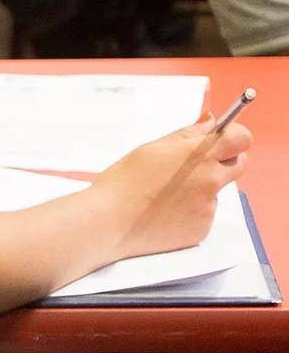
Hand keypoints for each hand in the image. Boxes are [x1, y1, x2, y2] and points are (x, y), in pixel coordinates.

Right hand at [91, 116, 249, 260]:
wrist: (111, 221)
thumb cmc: (124, 180)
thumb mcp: (152, 148)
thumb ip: (187, 135)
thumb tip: (211, 123)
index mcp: (197, 155)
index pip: (241, 138)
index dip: (233, 135)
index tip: (220, 137)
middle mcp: (210, 180)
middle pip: (239, 164)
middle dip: (224, 159)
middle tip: (194, 162)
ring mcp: (208, 207)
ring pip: (216, 189)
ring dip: (201, 187)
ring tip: (164, 192)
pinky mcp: (202, 229)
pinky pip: (204, 212)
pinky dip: (190, 209)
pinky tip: (164, 210)